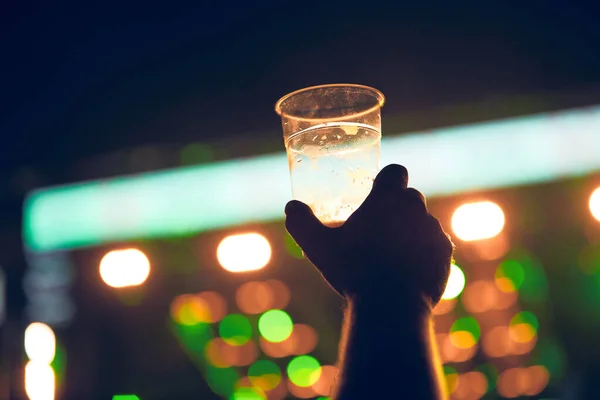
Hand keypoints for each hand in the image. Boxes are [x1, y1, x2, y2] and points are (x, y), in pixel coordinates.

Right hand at [285, 164, 453, 310]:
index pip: (395, 172)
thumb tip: (291, 207)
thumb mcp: (318, 246)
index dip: (386, 180)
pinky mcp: (445, 255)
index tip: (376, 193)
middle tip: (377, 228)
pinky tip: (407, 270)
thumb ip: (302, 222)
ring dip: (411, 231)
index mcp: (388, 198)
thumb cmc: (353, 271)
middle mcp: (416, 208)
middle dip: (397, 208)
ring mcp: (434, 232)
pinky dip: (424, 253)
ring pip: (423, 222)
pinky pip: (435, 246)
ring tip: (390, 254)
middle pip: (409, 197)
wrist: (391, 306)